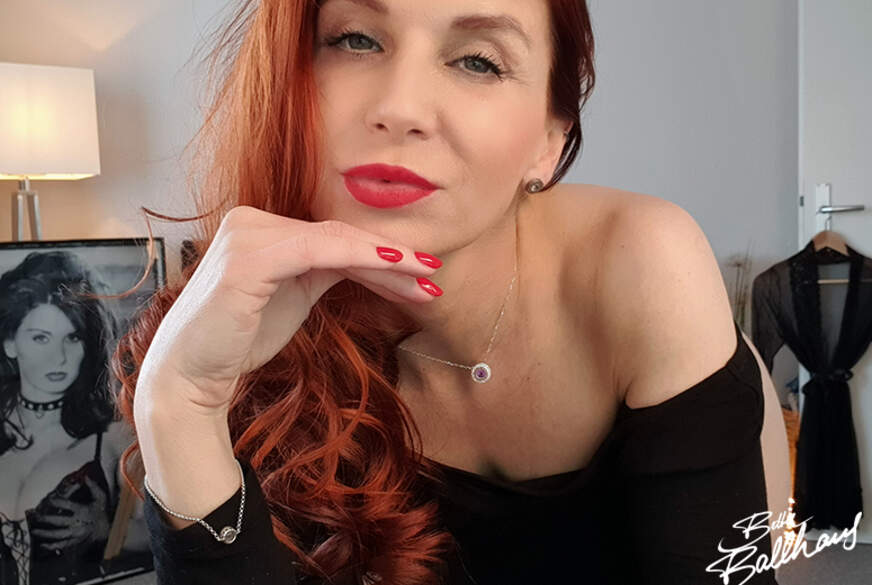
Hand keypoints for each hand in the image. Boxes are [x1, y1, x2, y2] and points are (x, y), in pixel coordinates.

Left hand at [29, 476, 110, 551]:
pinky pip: (62, 545)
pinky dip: (52, 546)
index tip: (49, 499)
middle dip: (46, 519)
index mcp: (83, 511)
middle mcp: (78, 522)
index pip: (68, 505)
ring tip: (35, 530)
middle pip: (59, 521)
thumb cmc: (101, 511)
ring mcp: (76, 533)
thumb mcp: (101, 497)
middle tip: (37, 516)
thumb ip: (93, 487)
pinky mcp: (75, 541)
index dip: (58, 502)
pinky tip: (43, 544)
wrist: (106, 529)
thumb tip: (86, 477)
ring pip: (58, 534)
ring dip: (45, 533)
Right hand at [135, 206, 442, 414]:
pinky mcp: (247, 258)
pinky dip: (359, 258)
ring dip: (386, 261)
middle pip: (338, 236)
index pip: (333, 237)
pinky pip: (317, 251)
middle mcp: (251, 221)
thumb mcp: (292, 296)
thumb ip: (322, 271)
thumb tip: (368, 261)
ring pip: (334, 241)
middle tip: (433, 274)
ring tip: (426, 277)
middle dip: (391, 259)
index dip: (380, 256)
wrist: (188, 378)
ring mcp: (247, 235)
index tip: (421, 274)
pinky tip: (393, 268)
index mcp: (260, 228)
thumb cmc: (238, 340)